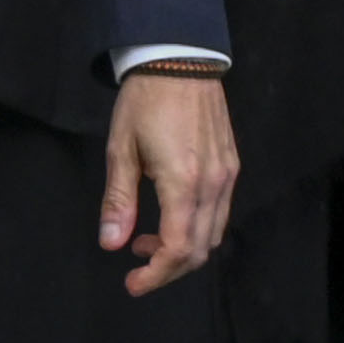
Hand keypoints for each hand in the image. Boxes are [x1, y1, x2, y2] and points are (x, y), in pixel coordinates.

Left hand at [102, 70, 237, 296]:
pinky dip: (197, 227)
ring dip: (184, 249)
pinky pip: (220, 212)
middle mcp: (214, 184)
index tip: (133, 283)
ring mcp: (228, 175)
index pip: (179, 249)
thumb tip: (111, 242)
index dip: (156, 274)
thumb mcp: (121, 148)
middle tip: (137, 266)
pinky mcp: (232, 165)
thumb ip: (119, 199)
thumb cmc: (145, 100)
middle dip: (169, 268)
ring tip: (147, 240)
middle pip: (201, 250)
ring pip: (214, 234)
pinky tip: (170, 218)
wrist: (179, 60)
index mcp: (184, 182)